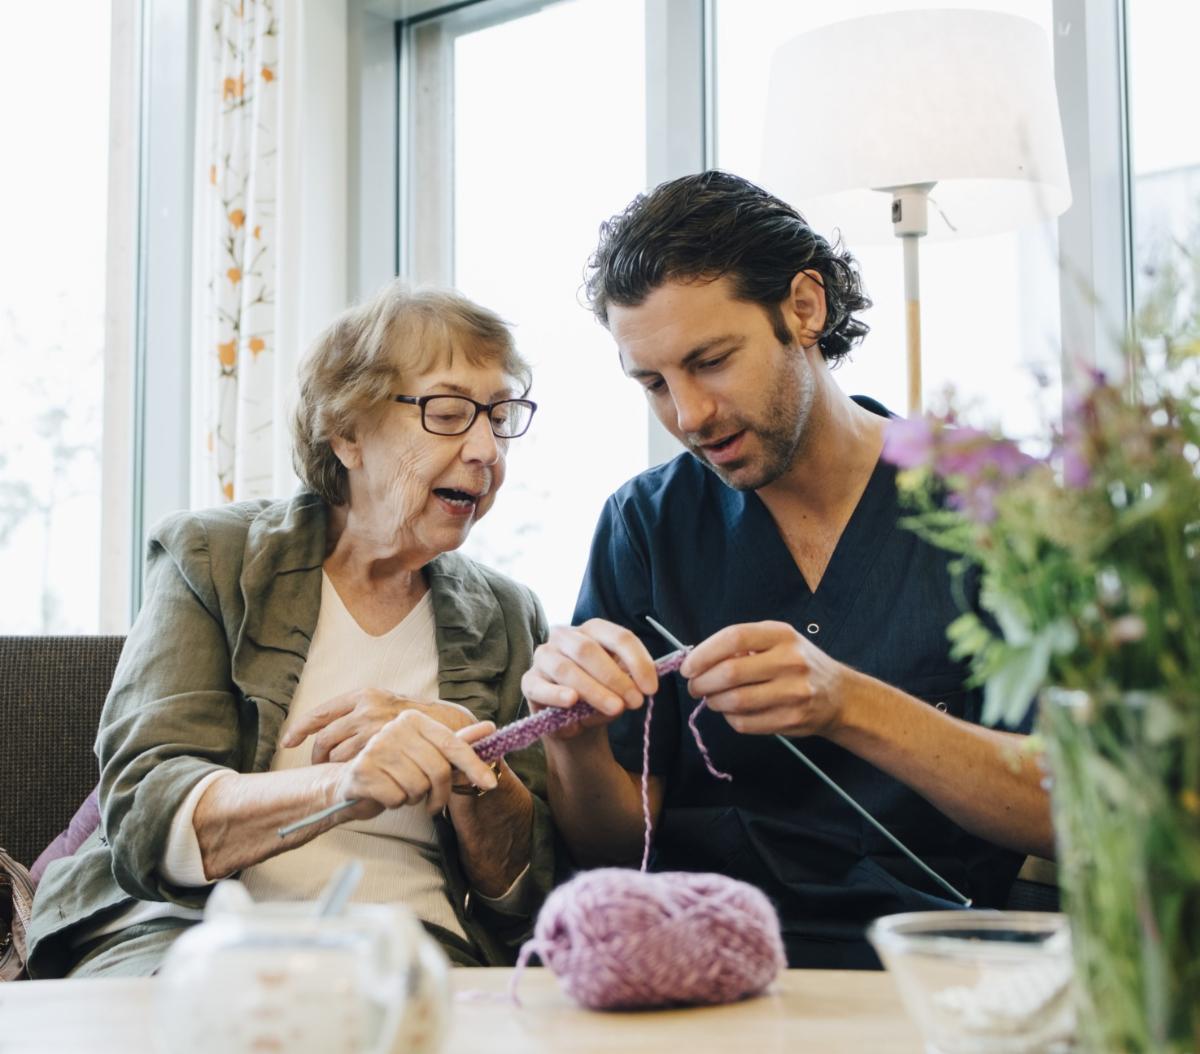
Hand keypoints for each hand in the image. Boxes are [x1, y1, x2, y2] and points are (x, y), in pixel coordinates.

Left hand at [281, 689, 477, 763]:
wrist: (449, 726)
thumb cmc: (414, 719)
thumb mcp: (386, 704)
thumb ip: (360, 713)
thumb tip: (326, 727)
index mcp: (363, 695)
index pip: (320, 713)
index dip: (300, 729)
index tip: (288, 742)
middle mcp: (366, 709)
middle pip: (325, 739)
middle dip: (318, 757)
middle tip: (320, 767)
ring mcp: (375, 730)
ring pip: (338, 757)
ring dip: (338, 768)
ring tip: (345, 773)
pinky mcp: (383, 748)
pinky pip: (356, 767)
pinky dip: (354, 775)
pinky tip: (359, 777)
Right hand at [335, 711, 497, 817]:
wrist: (348, 782)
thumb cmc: (393, 769)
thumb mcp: (426, 753)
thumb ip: (457, 743)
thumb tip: (490, 728)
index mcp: (413, 719)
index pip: (451, 744)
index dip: (473, 766)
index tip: (489, 784)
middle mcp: (394, 728)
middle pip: (438, 770)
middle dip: (439, 794)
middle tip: (431, 802)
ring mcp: (376, 748)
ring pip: (417, 787)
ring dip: (413, 798)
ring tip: (401, 790)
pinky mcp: (362, 771)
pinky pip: (397, 797)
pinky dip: (394, 803)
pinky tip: (384, 795)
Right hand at [520, 619, 656, 739]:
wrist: (576, 724)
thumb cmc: (601, 696)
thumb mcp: (620, 687)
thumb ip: (629, 682)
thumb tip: (639, 686)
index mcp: (592, 630)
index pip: (618, 637)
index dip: (638, 661)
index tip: (652, 688)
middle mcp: (565, 636)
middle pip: (589, 650)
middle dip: (615, 677)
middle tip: (635, 702)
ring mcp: (544, 657)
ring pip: (566, 668)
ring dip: (594, 690)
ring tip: (615, 709)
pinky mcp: (529, 681)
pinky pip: (540, 687)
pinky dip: (557, 694)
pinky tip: (572, 702)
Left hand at [680, 621, 850, 736]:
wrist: (839, 695)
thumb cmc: (798, 664)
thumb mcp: (777, 641)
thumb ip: (743, 646)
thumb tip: (698, 660)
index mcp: (782, 635)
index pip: (734, 638)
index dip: (704, 653)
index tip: (688, 666)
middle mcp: (790, 661)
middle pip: (730, 673)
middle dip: (702, 682)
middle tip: (694, 686)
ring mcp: (794, 692)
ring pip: (735, 701)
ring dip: (713, 702)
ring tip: (711, 699)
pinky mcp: (792, 719)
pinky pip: (746, 723)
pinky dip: (730, 719)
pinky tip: (732, 712)